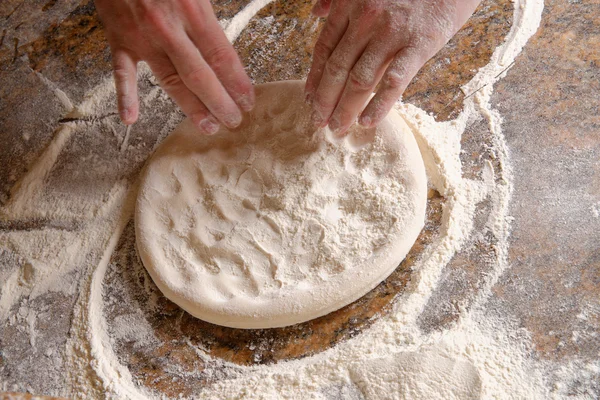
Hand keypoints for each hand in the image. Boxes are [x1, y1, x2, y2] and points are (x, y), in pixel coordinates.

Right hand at [95, 0, 254, 133]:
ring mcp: (143, 37)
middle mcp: (169, 28)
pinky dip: (124, 96)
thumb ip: (211, 15)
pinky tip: (130, 118)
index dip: (237, 83)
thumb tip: (229, 47)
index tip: (248, 101)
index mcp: (193, 11)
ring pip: (170, 80)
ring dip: (190, 107)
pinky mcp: (119, 38)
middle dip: (219, 103)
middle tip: (234, 121)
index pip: (222, 57)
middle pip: (200, 76)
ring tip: (208, 127)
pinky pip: (122, 71)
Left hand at [305, 0, 480, 135]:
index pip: (324, 48)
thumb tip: (317, 12)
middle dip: (325, 100)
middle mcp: (366, 19)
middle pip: (337, 68)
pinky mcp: (419, 44)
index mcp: (350, 4)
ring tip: (338, 128)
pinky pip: (393, 81)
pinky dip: (379, 105)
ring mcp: (391, 33)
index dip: (314, 77)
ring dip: (345, 108)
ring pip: (360, 79)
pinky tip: (367, 122)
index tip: (309, 98)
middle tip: (318, 121)